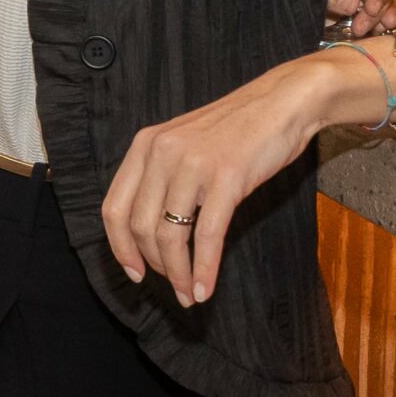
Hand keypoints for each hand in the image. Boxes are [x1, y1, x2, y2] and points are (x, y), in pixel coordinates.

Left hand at [101, 56, 347, 308]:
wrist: (282, 103)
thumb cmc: (236, 132)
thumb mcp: (184, 146)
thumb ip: (161, 179)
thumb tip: (148, 236)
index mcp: (144, 146)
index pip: (113, 207)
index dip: (120, 247)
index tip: (134, 273)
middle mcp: (160, 152)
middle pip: (139, 227)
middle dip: (154, 265)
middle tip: (173, 286)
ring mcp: (192, 164)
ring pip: (170, 235)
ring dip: (178, 274)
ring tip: (189, 294)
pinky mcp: (226, 177)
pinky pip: (207, 234)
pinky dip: (204, 268)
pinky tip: (206, 289)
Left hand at [327, 0, 395, 38]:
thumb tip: (353, 5)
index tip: (371, 8)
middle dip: (377, 13)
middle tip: (359, 28)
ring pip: (387, 9)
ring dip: (381, 23)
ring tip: (367, 34)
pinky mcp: (362, 16)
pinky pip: (378, 22)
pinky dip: (376, 31)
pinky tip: (369, 39)